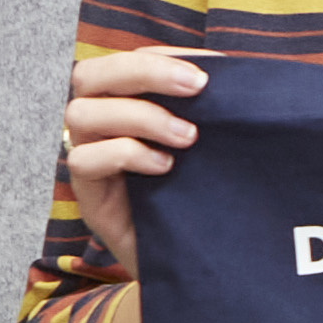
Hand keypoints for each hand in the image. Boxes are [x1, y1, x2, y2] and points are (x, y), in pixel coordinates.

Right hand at [59, 47, 209, 279]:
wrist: (197, 265)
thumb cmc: (206, 197)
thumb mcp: (214, 147)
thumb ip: (216, 110)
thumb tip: (241, 73)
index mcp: (126, 105)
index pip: (126, 61)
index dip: (163, 57)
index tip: (211, 70)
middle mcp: (100, 126)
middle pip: (89, 74)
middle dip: (144, 72)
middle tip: (197, 88)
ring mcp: (89, 159)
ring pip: (81, 113)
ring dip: (139, 116)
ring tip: (187, 137)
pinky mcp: (88, 196)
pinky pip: (82, 161)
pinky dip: (125, 154)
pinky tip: (164, 168)